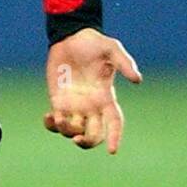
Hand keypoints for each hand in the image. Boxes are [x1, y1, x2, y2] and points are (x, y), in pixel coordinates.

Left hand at [43, 27, 141, 153]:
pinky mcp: (58, 101)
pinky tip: (48, 117)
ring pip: (73, 131)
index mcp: (106, 97)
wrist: (71, 36)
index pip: (115, 123)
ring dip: (67, 131)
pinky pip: (55, 122)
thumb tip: (138, 80)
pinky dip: (51, 125)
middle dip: (87, 142)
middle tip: (78, 139)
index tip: (112, 150)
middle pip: (93, 135)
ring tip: (59, 119)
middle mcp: (92, 106)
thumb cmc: (93, 42)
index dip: (115, 137)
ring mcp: (75, 105)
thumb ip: (124, 63)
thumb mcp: (111, 49)